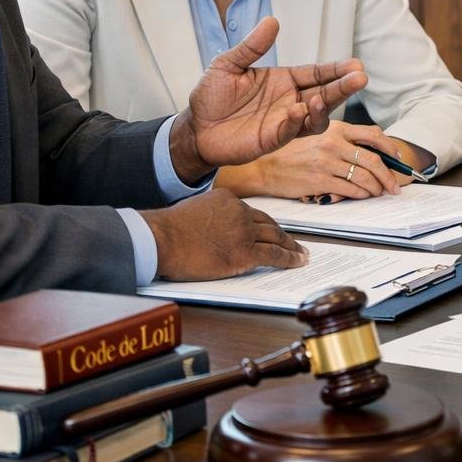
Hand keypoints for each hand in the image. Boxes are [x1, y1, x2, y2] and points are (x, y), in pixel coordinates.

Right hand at [141, 188, 308, 280]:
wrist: (161, 239)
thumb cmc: (167, 231)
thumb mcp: (192, 210)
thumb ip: (209, 216)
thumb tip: (213, 229)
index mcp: (227, 200)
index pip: (252, 214)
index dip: (265, 225)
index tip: (272, 230)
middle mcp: (240, 212)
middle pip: (269, 224)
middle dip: (283, 234)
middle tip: (295, 243)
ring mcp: (244, 231)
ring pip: (276, 238)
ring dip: (291, 247)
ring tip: (301, 253)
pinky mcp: (245, 252)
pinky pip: (274, 255)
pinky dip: (290, 259)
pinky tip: (298, 262)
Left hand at [169, 17, 367, 182]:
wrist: (194, 127)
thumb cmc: (211, 96)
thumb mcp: (228, 64)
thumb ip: (252, 46)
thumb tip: (273, 21)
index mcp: (284, 81)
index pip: (317, 74)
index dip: (337, 70)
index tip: (356, 65)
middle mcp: (291, 101)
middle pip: (325, 94)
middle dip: (343, 87)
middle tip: (360, 78)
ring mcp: (284, 122)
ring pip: (316, 117)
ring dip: (324, 107)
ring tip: (321, 97)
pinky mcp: (272, 140)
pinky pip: (292, 132)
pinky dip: (297, 122)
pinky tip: (297, 109)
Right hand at [222, 121, 411, 201]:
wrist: (265, 166)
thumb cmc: (293, 152)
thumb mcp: (318, 135)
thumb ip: (342, 140)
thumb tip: (372, 152)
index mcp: (336, 128)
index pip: (373, 135)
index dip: (391, 148)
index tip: (398, 159)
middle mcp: (333, 143)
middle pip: (374, 160)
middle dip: (389, 176)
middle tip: (394, 186)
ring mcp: (327, 162)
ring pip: (364, 177)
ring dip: (377, 188)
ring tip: (379, 193)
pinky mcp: (320, 180)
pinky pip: (350, 189)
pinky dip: (361, 194)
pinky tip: (363, 196)